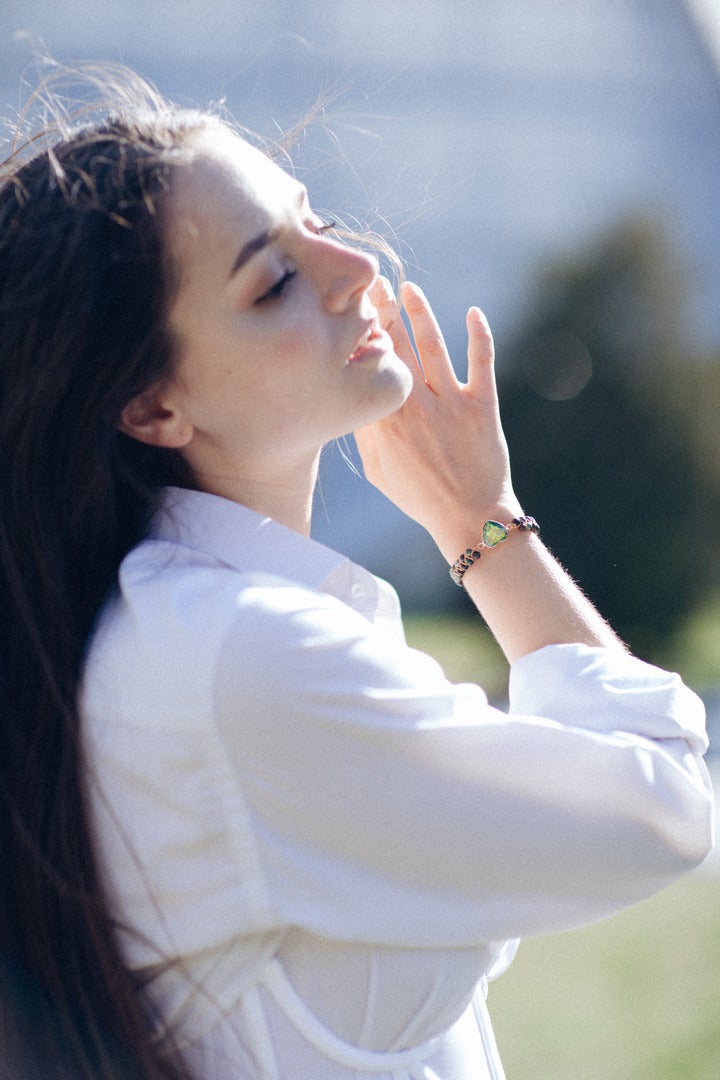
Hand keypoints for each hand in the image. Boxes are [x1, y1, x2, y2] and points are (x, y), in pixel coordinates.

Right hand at [355, 278, 521, 561]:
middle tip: (372, 284)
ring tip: (409, 289)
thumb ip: (364, 433)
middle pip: (394, 346)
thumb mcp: (378, 471)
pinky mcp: (482, 407)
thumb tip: (351, 398)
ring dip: (419, 313)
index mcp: (385, 422)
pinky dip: (479, 335)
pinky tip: (474, 313)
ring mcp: (450, 404)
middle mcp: (415, 407)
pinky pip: (482, 363)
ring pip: (432, 346)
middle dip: (381, 311)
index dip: (359, 336)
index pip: (368, 366)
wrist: (469, 519)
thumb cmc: (420, 498)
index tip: (349, 312)